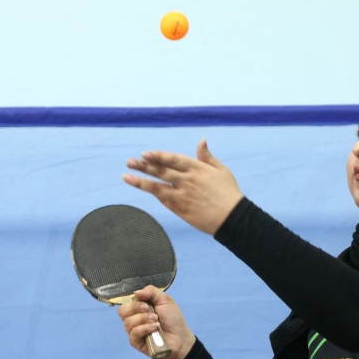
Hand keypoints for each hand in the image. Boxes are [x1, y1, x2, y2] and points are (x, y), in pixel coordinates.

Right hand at [117, 285, 195, 358]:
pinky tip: (154, 328)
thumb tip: (135, 292)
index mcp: (139, 309)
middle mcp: (134, 319)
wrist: (181, 337)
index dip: (134, 303)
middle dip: (136, 309)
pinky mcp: (136, 342)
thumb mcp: (165, 300)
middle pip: (122, 312)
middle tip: (149, 310)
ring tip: (156, 321)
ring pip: (128, 323)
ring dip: (143, 319)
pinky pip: (133, 334)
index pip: (126, 304)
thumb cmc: (172, 318)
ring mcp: (134, 332)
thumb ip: (151, 292)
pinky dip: (144, 329)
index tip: (146, 305)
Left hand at [122, 139, 243, 234]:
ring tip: (126, 177)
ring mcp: (183, 196)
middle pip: (162, 172)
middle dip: (144, 166)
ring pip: (158, 187)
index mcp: (198, 169)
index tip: (145, 153)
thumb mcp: (221, 170)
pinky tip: (142, 188)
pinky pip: (164, 200)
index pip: (174, 160)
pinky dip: (153, 194)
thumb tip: (201, 140)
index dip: (159, 156)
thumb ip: (207, 156)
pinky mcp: (181, 209)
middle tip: (129, 162)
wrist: (232, 218)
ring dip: (141, 182)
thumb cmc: (229, 193)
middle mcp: (188, 181)